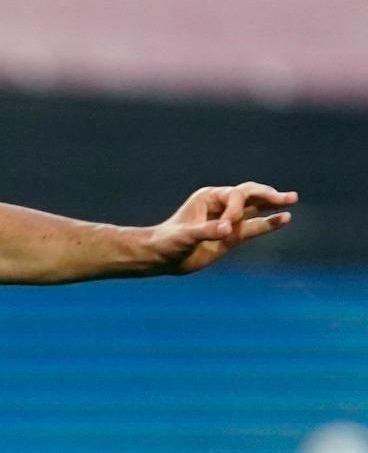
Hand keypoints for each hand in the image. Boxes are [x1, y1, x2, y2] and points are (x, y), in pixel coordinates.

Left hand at [147, 182, 296, 273]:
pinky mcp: (231, 237)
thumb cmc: (167, 242)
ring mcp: (228, 221)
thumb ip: (206, 231)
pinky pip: (253, 228)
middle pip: (250, 195)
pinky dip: (268, 224)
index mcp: (209, 198)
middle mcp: (221, 206)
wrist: (160, 258)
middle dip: (267, 195)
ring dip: (273, 205)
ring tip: (292, 200)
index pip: (234, 197)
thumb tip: (228, 229)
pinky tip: (284, 219)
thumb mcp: (184, 237)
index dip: (236, 210)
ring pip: (255, 209)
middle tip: (287, 197)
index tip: (226, 228)